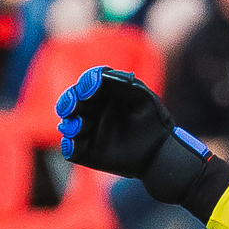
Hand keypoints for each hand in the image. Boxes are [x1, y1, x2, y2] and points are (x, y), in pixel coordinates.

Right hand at [55, 66, 224, 206]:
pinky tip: (73, 145)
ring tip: (79, 127)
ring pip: (68, 124)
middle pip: (72, 100)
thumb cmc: (152, 119)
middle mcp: (91, 109)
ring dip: (71, 124)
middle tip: (72, 106)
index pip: (89, 82)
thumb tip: (104, 76)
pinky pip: (70, 149)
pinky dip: (69, 146)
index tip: (91, 89)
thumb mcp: (142, 97)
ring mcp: (87, 130)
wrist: (159, 151)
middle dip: (68, 101)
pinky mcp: (85, 151)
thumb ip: (124, 84)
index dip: (87, 82)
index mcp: (103, 91)